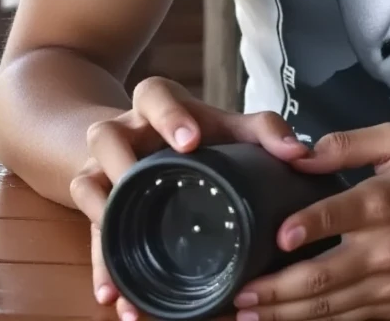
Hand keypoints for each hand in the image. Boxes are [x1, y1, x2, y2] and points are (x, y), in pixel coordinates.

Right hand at [68, 76, 309, 320]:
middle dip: (123, 160)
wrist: (144, 139)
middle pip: (106, 136)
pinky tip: (115, 293)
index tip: (190, 141)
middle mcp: (122, 132)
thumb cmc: (196, 132)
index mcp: (157, 104)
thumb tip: (300, 153)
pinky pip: (92, 232)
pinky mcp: (93, 204)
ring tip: (124, 250)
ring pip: (88, 187)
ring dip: (104, 221)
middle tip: (140, 179)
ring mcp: (101, 167)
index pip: (156, 96)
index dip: (170, 116)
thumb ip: (265, 132)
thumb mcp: (229, 125)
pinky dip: (102, 264)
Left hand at [233, 123, 389, 320]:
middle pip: (320, 279)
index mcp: (384, 202)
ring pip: (329, 309)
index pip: (335, 215)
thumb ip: (349, 143)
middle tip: (237, 294)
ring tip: (248, 315)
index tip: (275, 236)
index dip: (303, 227)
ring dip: (286, 315)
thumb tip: (301, 154)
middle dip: (273, 291)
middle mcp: (385, 251)